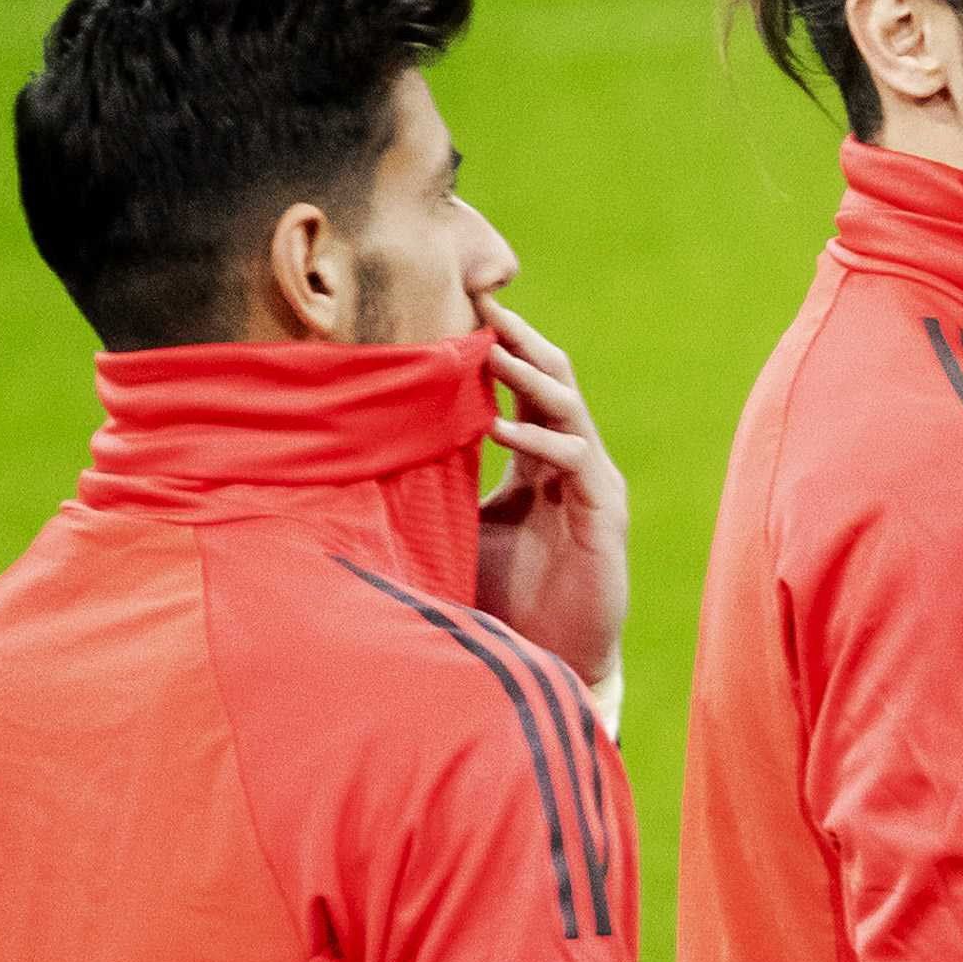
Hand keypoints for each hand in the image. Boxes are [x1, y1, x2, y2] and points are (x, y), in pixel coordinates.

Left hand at [471, 295, 629, 694]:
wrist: (550, 661)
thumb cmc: (502, 601)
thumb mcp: (455, 528)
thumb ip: (431, 485)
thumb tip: (357, 451)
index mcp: (536, 462)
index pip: (522, 386)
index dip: (496, 346)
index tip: (455, 305)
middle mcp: (569, 464)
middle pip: (552, 379)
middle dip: (518, 339)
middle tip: (479, 300)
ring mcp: (592, 486)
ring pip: (569, 407)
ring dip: (529, 376)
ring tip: (489, 348)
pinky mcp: (605, 516)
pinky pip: (576, 459)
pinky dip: (539, 439)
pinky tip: (500, 429)